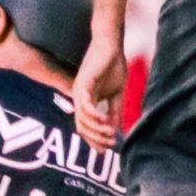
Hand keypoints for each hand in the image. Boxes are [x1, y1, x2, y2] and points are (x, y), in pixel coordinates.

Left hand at [73, 33, 126, 150]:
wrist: (111, 45)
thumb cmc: (113, 66)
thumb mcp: (116, 94)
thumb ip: (114, 111)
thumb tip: (116, 130)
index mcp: (86, 101)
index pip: (85, 127)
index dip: (95, 140)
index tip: (107, 149)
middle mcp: (79, 98)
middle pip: (82, 127)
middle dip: (96, 139)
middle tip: (111, 145)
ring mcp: (79, 91)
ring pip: (82, 119)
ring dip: (97, 130)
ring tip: (111, 134)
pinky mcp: (84, 83)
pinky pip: (85, 104)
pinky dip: (94, 115)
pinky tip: (105, 121)